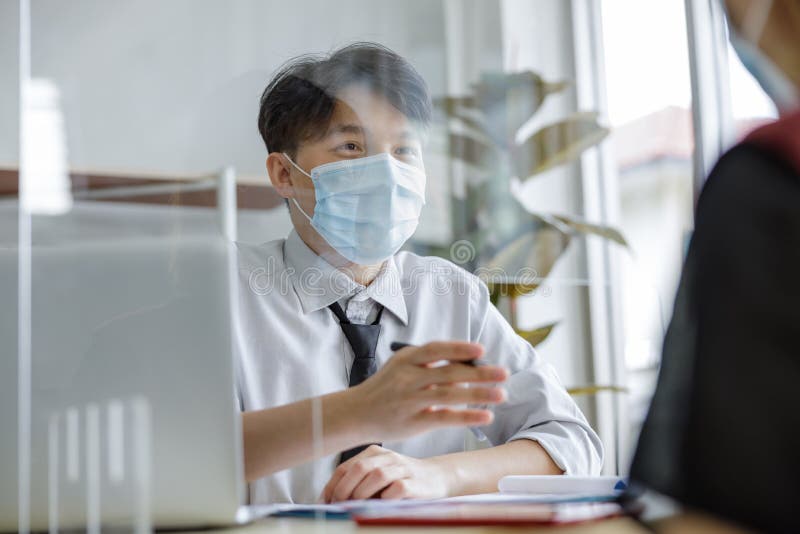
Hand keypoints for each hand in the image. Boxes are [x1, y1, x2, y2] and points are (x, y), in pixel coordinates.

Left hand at [322, 445, 449, 501]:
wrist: (437, 476)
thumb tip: (332, 500)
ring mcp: (403, 468)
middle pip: (359, 468)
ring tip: (356, 506)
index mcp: (374, 453)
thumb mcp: (379, 476)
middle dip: (344, 489)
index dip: (332, 485)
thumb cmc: (401, 480)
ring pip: (377, 476)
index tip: (324, 502)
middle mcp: (387, 457)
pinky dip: (386, 498)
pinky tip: (381, 504)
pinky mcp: (416, 483)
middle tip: (338, 505)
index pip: (346, 467)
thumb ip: (359, 482)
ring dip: (362, 493)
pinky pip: (397, 488)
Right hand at [347, 341, 507, 443]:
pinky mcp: (413, 422)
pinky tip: (485, 416)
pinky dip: (467, 416)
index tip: (481, 351)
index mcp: (406, 359)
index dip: (459, 349)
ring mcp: (410, 400)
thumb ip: (429, 364)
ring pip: (450, 394)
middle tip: (503, 373)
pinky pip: (444, 417)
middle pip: (449, 372)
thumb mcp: (401, 367)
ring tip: (501, 395)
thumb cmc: (385, 388)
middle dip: (479, 373)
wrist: (356, 413)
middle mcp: (408, 377)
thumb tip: (468, 363)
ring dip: (479, 394)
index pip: (436, 349)